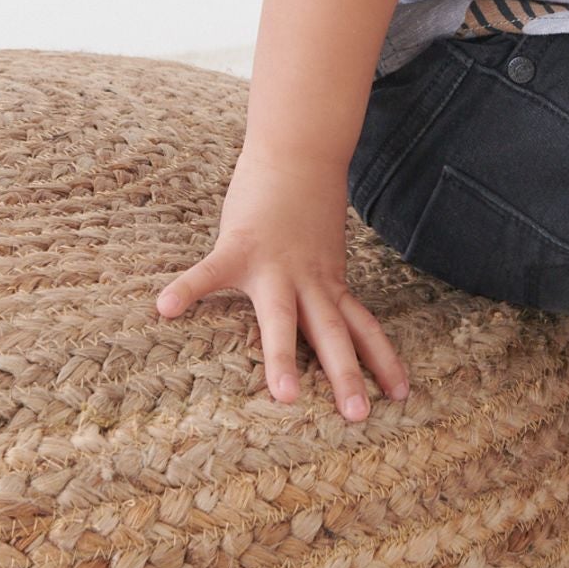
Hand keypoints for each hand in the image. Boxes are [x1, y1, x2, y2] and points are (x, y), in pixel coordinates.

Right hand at [153, 142, 409, 420]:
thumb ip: (324, 285)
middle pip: (331, 333)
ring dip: (284, 357)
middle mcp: (308, 280)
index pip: (363, 327)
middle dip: (346, 375)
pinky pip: (209, 272)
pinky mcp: (239, 245)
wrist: (299, 150)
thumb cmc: (307, 205)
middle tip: (359, 417)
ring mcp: (274, 264)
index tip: (403, 396)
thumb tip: (327, 314)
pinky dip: (188, 288)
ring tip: (284, 396)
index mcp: (329, 283)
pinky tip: (165, 308)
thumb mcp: (324, 252)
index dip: (383, 360)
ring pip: (282, 317)